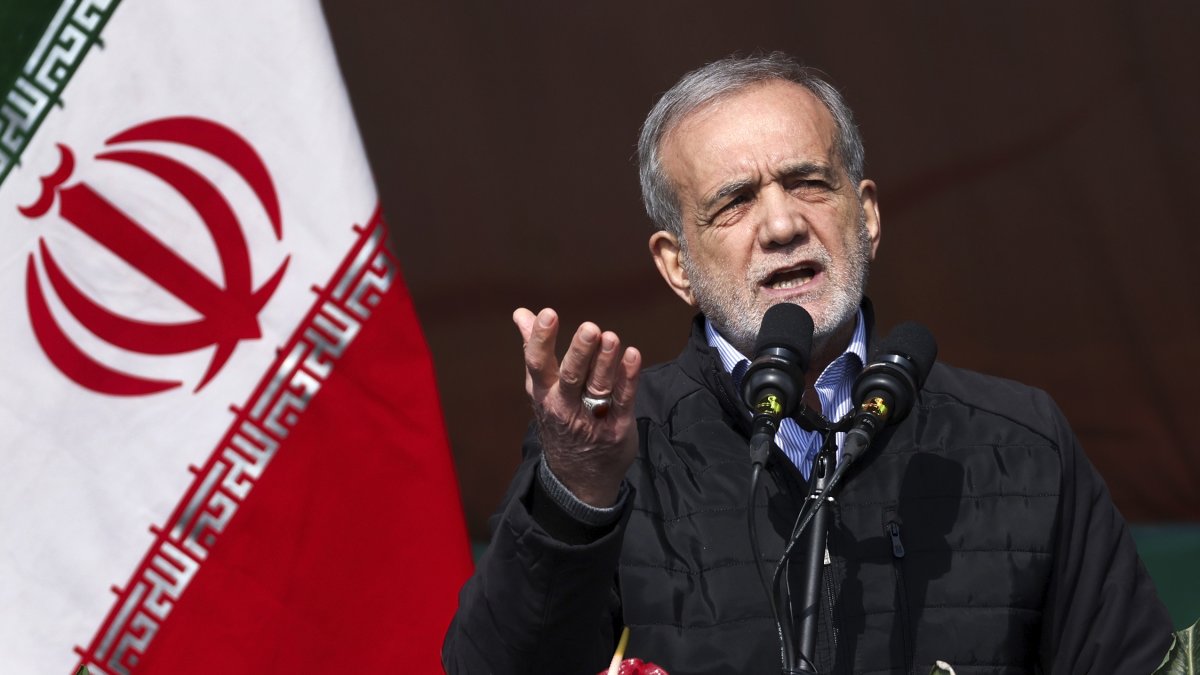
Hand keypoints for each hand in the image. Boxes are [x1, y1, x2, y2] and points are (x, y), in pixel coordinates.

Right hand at [514, 307, 641, 506]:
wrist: (577, 477)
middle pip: (571, 376)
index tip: (548, 313)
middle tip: (590, 328)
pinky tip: (633, 356)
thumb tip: (521, 314)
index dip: (542, 338)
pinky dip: (628, 379)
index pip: (538, 363)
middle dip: (581, 352)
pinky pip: (623, 400)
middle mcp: (564, 406)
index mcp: (544, 393)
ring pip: (598, 387)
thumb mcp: (541, 389)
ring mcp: (592, 418)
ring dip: (606, 362)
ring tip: (612, 337)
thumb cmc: (560, 419)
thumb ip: (534, 350)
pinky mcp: (617, 426)